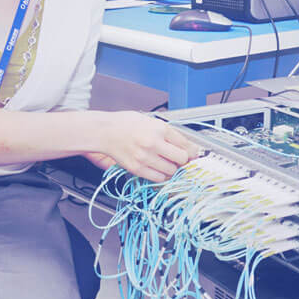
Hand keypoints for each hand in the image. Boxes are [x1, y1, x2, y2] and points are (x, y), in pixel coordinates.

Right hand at [85, 112, 201, 182]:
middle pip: (181, 159)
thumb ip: (168, 132)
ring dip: (172, 168)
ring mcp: (145, 157)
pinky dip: (161, 175)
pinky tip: (158, 168)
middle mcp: (153, 143)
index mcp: (158, 129)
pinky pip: (158, 178)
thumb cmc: (125, 124)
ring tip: (165, 162)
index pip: (185, 144)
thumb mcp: (150, 120)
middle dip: (183, 160)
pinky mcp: (137, 168)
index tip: (193, 153)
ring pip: (171, 171)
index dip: (192, 150)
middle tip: (179, 158)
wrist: (104, 132)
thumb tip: (186, 145)